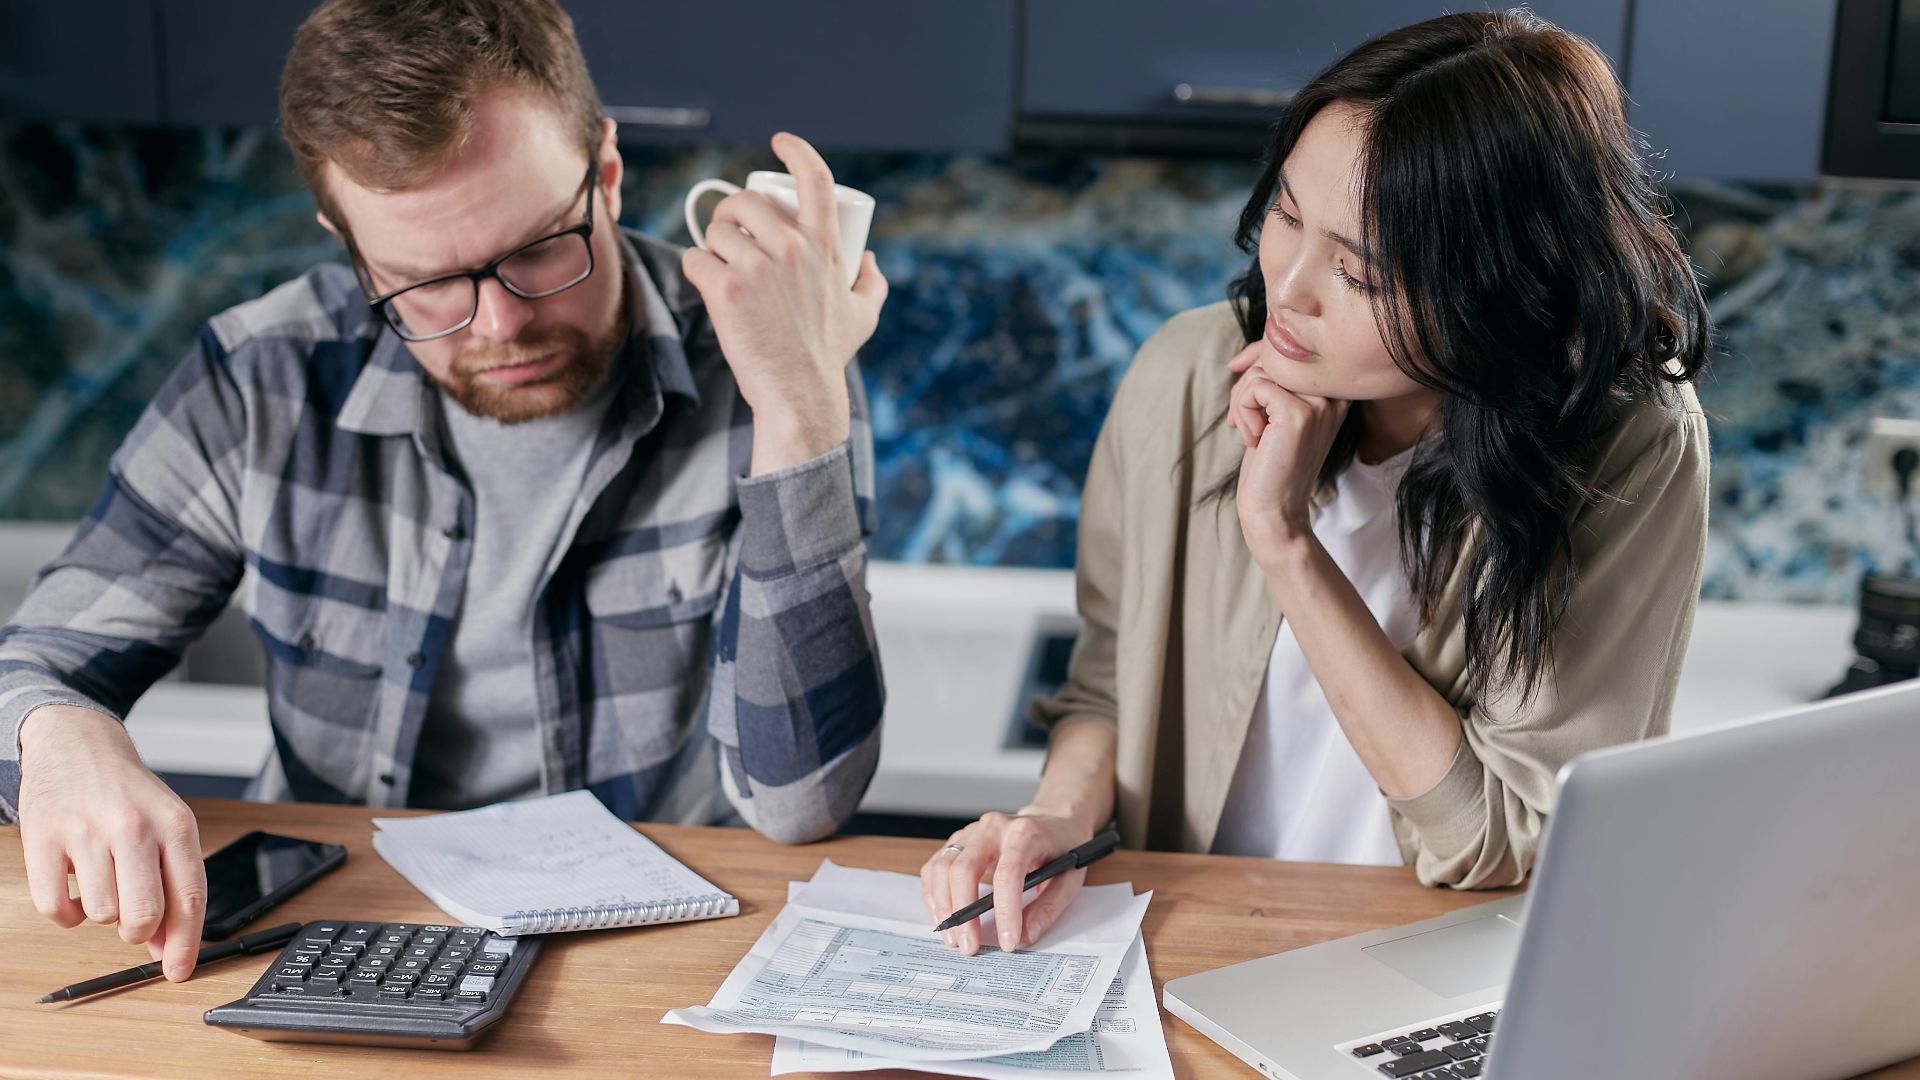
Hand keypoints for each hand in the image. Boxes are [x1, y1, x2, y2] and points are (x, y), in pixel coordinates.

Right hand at [18, 704, 207, 980]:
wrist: (77, 744)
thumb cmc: (128, 794)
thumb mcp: (166, 827)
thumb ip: (173, 883)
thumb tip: (169, 948)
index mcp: (175, 824)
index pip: (189, 897)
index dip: (186, 943)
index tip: (180, 971)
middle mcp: (134, 826)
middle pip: (144, 916)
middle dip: (140, 932)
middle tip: (134, 921)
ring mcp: (86, 831)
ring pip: (101, 915)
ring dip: (102, 912)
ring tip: (103, 882)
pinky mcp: (42, 838)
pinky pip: (55, 908)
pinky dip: (66, 912)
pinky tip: (75, 888)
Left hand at [680, 132, 888, 473]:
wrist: (799, 392)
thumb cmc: (828, 355)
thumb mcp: (863, 314)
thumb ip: (872, 283)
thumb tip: (868, 259)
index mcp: (824, 246)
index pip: (815, 179)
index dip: (796, 151)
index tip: (780, 142)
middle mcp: (791, 248)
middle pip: (745, 201)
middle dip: (731, 213)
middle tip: (730, 236)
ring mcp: (756, 266)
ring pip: (716, 230)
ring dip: (712, 245)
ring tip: (721, 268)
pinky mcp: (724, 288)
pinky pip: (695, 259)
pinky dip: (696, 271)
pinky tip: (707, 287)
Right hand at [918, 809, 1090, 955]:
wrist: (1052, 820)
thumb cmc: (1061, 849)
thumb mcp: (1069, 878)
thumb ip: (1049, 908)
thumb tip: (1025, 936)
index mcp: (1024, 834)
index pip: (1008, 873)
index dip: (1005, 911)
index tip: (1007, 942)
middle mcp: (993, 828)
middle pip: (964, 868)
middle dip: (962, 912)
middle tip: (969, 946)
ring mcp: (971, 832)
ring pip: (942, 866)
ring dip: (943, 906)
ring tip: (953, 938)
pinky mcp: (958, 841)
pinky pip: (935, 867)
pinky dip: (934, 894)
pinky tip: (943, 916)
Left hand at [1228, 346, 1348, 567]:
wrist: (1274, 511)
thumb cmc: (1270, 463)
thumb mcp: (1274, 414)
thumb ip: (1273, 380)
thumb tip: (1244, 355)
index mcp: (1336, 392)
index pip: (1295, 346)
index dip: (1259, 352)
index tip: (1236, 368)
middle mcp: (1336, 394)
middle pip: (1276, 355)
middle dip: (1246, 382)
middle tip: (1242, 420)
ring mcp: (1320, 403)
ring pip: (1263, 369)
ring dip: (1241, 400)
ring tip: (1250, 432)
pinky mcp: (1299, 413)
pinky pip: (1255, 387)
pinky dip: (1242, 410)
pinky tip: (1252, 438)